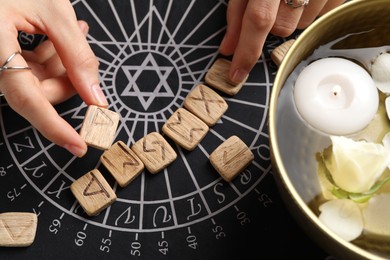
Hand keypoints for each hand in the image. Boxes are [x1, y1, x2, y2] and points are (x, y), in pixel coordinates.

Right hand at [0, 0, 107, 156]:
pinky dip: (52, 58)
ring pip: (38, 82)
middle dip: (68, 77)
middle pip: (37, 91)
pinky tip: (61, 38)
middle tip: (84, 48)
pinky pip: (31, 70)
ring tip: (75, 29)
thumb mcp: (53, 11)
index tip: (77, 145)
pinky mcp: (3, 57)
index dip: (53, 125)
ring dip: (63, 64)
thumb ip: (77, 55)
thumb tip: (96, 97)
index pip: (26, 98)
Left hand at [219, 0, 345, 82]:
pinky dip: (311, 10)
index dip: (247, 51)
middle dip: (273, 22)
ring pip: (302, 24)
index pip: (258, 20)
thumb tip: (228, 47)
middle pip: (282, 27)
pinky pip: (321, 16)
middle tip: (273, 2)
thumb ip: (236, 13)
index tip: (236, 73)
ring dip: (293, 15)